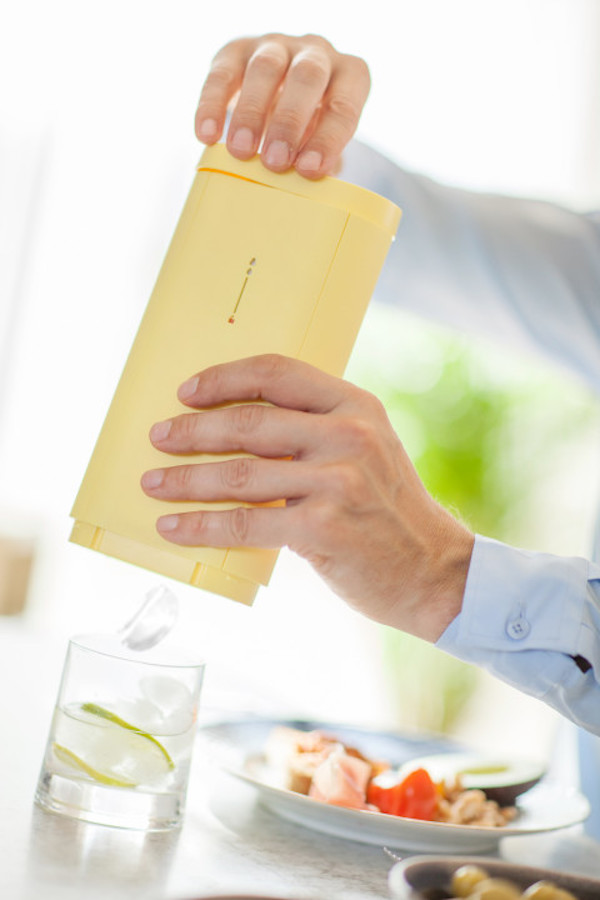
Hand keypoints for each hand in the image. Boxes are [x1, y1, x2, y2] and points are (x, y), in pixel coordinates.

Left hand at [141, 355, 473, 641]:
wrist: (432, 570)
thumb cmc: (388, 511)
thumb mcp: (367, 451)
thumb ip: (317, 430)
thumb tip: (236, 428)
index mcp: (357, 406)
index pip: (278, 373)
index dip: (225, 379)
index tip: (187, 392)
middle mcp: (349, 436)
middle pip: (249, 423)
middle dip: (193, 431)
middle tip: (159, 438)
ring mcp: (338, 482)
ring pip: (239, 475)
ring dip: (185, 480)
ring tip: (153, 483)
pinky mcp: (323, 528)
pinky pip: (244, 523)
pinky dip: (200, 526)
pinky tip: (173, 526)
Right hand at [195, 34, 369, 178]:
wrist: (280, 95)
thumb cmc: (310, 129)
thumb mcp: (322, 142)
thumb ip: (320, 161)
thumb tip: (309, 192)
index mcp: (349, 75)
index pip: (344, 104)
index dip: (328, 139)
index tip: (309, 171)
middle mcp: (316, 52)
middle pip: (307, 77)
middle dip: (290, 122)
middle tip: (274, 162)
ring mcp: (276, 45)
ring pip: (266, 68)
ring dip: (252, 113)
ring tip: (240, 152)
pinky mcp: (236, 50)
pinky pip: (223, 73)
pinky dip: (213, 105)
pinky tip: (207, 136)